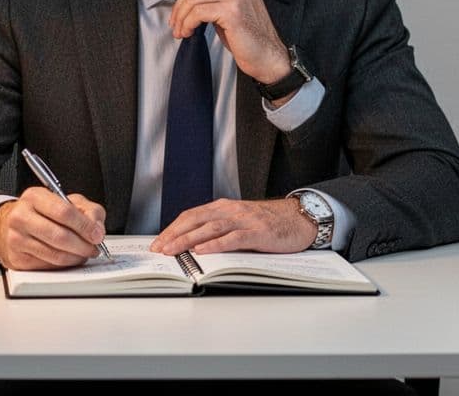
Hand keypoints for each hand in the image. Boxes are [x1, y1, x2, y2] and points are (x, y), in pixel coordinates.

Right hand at [0, 187, 105, 270]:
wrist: (9, 226)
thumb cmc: (42, 213)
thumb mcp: (67, 201)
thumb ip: (88, 210)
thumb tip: (97, 229)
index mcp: (34, 197)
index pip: (64, 212)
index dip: (85, 226)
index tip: (97, 235)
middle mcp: (21, 217)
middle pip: (60, 236)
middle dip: (83, 245)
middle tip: (94, 248)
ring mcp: (16, 239)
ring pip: (55, 255)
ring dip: (76, 257)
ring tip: (84, 253)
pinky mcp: (17, 259)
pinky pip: (48, 266)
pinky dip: (64, 264)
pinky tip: (69, 258)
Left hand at [148, 197, 315, 255]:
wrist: (300, 218)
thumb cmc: (270, 223)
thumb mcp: (240, 222)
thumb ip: (220, 229)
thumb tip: (194, 246)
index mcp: (224, 207)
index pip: (191, 216)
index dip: (173, 228)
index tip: (159, 242)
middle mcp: (231, 210)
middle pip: (196, 220)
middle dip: (174, 235)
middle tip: (159, 248)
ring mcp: (245, 220)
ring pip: (210, 228)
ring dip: (189, 240)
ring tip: (174, 250)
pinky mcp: (258, 232)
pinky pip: (234, 238)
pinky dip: (216, 244)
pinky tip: (204, 251)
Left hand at [160, 0, 291, 85]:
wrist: (267, 56)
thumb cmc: (246, 36)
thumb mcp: (228, 7)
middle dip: (178, 4)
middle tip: (174, 22)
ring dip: (181, 17)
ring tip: (181, 31)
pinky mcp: (232, 10)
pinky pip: (198, 12)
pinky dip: (187, 23)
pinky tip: (188, 33)